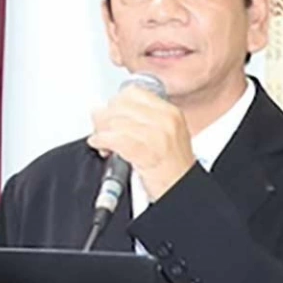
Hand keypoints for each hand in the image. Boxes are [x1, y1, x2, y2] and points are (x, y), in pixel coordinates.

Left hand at [89, 86, 197, 201]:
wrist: (182, 189)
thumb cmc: (171, 168)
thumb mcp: (164, 134)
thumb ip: (139, 120)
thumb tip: (104, 111)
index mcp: (170, 112)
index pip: (133, 92)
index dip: (115, 103)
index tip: (110, 114)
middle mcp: (165, 120)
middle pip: (120, 106)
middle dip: (104, 118)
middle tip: (102, 131)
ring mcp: (157, 135)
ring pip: (115, 122)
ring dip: (101, 132)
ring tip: (103, 144)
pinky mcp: (146, 152)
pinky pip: (114, 139)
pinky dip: (101, 141)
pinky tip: (100, 147)